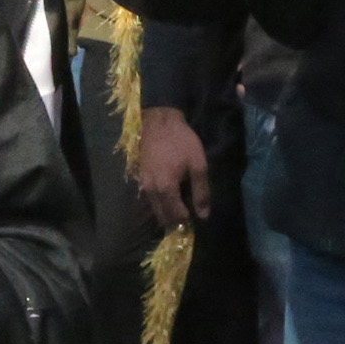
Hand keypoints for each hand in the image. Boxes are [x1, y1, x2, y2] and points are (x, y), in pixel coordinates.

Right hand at [136, 106, 209, 229]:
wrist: (159, 123)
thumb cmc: (181, 142)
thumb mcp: (198, 164)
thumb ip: (201, 192)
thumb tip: (204, 215)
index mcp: (166, 188)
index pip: (176, 216)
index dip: (187, 219)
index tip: (196, 215)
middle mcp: (151, 191)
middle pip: (163, 217)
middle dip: (176, 220)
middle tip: (189, 213)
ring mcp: (143, 185)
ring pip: (155, 209)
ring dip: (167, 213)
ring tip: (181, 206)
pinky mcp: (141, 179)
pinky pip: (150, 200)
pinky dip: (160, 204)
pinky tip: (170, 196)